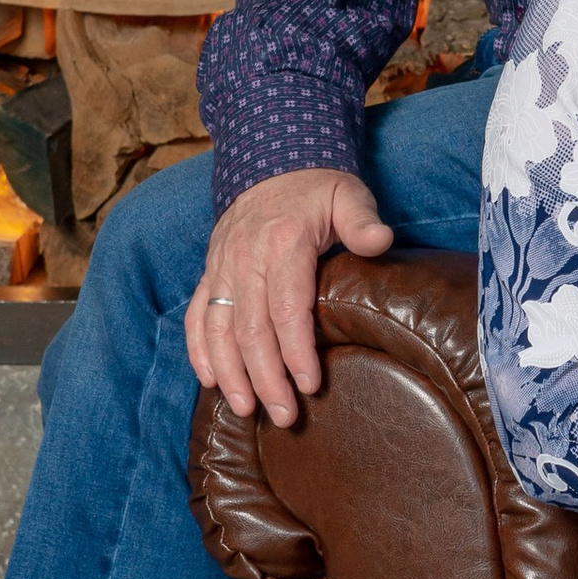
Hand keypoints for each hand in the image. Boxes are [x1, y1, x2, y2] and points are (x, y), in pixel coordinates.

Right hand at [185, 166, 393, 428]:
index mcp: (282, 242)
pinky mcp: (209, 273)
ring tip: (245, 410)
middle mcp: (245, 258)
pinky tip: (210, 381)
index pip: (287, 308)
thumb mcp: (348, 193)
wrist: (272, 161)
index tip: (310, 385)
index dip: (297, 351)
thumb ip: (363, 220)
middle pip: (251, 329)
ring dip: (229, 373)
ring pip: (218, 329)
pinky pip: (196, 316)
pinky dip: (199, 350)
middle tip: (283, 416)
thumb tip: (382, 241)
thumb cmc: (317, 188)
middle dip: (265, 378)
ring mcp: (221, 267)